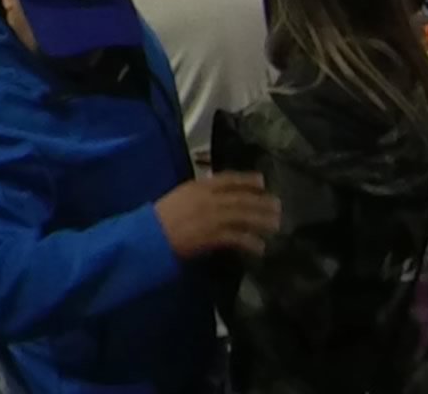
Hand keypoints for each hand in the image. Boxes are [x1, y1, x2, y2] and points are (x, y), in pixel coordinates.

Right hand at [153, 173, 279, 258]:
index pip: (228, 179)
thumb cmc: (160, 217)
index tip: (262, 181)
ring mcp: (211, 217)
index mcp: (198, 186)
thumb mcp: (180, 197)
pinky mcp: (211, 236)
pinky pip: (236, 237)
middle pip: (240, 198)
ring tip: (275, 225)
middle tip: (278, 206)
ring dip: (260, 220)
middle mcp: (208, 199)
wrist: (149, 236)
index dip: (246, 180)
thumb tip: (217, 197)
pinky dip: (249, 242)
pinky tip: (260, 247)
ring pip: (242, 216)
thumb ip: (199, 195)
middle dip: (260, 202)